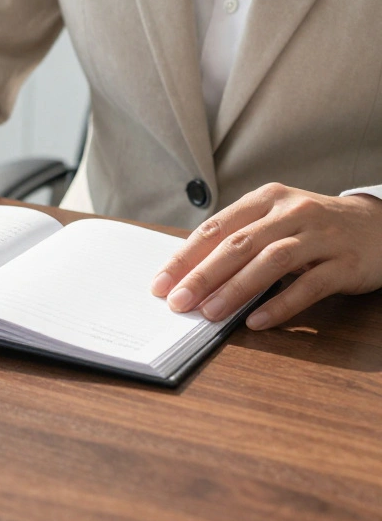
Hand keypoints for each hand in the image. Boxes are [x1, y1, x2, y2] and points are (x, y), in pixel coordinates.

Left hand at [150, 183, 381, 329]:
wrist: (380, 226)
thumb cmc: (313, 227)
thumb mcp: (275, 221)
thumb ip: (239, 240)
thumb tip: (189, 275)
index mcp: (266, 199)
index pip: (215, 228)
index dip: (185, 257)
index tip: (160, 284)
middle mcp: (292, 212)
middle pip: (238, 245)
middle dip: (203, 276)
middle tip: (178, 302)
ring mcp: (321, 236)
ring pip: (270, 262)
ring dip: (236, 290)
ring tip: (210, 314)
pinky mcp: (346, 262)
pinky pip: (309, 286)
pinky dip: (280, 305)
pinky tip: (256, 321)